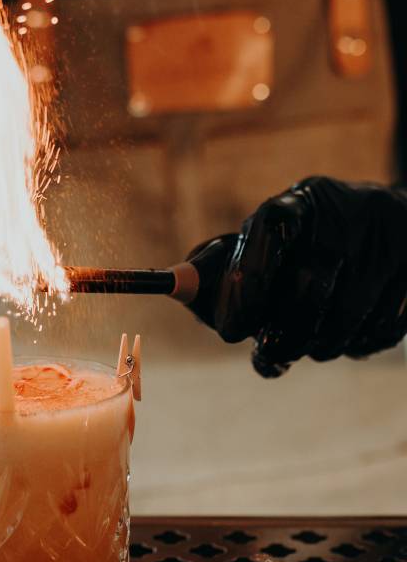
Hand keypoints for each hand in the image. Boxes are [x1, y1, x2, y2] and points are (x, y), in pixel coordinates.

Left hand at [186, 176, 406, 377]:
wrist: (389, 223)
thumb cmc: (305, 241)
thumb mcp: (265, 240)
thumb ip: (219, 266)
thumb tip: (176, 286)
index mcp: (298, 204)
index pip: (268, 234)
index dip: (246, 286)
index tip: (230, 330)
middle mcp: (343, 219)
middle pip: (309, 289)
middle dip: (281, 335)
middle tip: (266, 357)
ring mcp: (383, 249)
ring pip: (342, 320)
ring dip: (314, 345)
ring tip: (300, 343)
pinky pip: (376, 332)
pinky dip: (352, 345)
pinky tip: (341, 332)